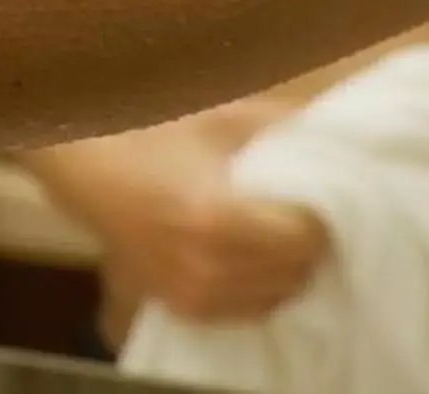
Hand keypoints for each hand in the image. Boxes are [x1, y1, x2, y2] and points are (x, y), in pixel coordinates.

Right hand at [27, 115, 329, 329]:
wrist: (86, 167)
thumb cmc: (151, 134)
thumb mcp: (221, 119)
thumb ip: (285, 126)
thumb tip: (342, 135)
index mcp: (217, 220)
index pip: (308, 239)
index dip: (320, 214)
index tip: (314, 191)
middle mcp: (206, 268)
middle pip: (299, 271)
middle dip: (306, 240)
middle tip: (295, 206)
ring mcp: (192, 293)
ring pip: (280, 295)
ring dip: (287, 265)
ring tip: (272, 227)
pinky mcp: (184, 307)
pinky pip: (253, 309)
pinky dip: (263, 285)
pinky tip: (249, 251)